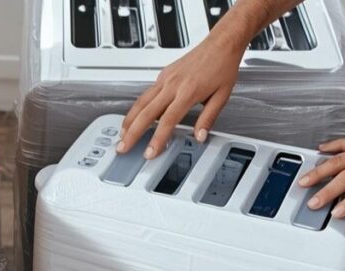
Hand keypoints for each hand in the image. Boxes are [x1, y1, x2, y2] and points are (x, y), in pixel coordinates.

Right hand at [118, 31, 244, 158]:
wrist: (221, 44)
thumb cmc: (222, 66)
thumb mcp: (221, 97)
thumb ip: (208, 119)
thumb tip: (199, 136)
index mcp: (188, 92)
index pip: (167, 121)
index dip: (157, 139)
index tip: (150, 152)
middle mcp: (173, 84)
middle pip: (146, 113)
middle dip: (132, 133)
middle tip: (123, 147)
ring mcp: (166, 78)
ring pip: (141, 101)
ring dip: (129, 120)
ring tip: (122, 134)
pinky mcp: (164, 74)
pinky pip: (146, 93)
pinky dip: (137, 107)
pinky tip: (135, 116)